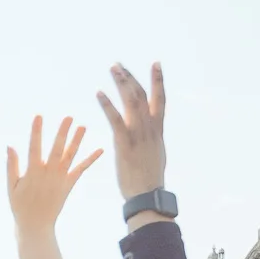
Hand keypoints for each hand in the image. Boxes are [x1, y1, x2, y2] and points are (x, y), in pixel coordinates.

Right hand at [6, 117, 100, 234]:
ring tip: (83, 126)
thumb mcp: (12, 186)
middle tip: (69, 117)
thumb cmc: (20, 206)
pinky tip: (100, 149)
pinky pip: (81, 170)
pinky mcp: (68, 185)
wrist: (36, 225)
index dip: (36, 131)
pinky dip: (91, 159)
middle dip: (63, 132)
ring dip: (77, 141)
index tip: (38, 117)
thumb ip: (12, 166)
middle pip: (57, 148)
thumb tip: (10, 146)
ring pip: (70, 156)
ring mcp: (60, 179)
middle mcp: (49, 173)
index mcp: (33, 172)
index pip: (34, 147)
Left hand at [95, 62, 167, 209]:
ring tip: (113, 69)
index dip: (158, 81)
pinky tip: (99, 93)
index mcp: (157, 130)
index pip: (160, 99)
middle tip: (118, 64)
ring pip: (131, 101)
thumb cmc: (149, 178)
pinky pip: (115, 119)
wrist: (148, 194)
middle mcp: (150, 128)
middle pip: (142, 95)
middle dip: (130, 78)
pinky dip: (107, 105)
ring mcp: (138, 134)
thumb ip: (152, 138)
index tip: (156, 64)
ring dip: (121, 83)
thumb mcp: (156, 153)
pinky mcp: (125, 143)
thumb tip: (153, 130)